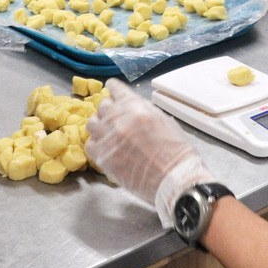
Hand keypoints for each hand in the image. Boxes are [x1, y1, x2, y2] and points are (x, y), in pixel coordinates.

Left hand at [86, 80, 214, 226]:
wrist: (175, 179)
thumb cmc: (177, 151)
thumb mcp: (164, 120)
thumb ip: (143, 109)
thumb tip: (131, 105)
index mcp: (136, 107)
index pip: (115, 88)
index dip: (114, 89)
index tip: (112, 90)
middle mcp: (119, 120)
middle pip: (103, 105)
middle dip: (109, 108)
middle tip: (115, 116)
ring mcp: (109, 139)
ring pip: (92, 123)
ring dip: (100, 124)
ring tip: (107, 131)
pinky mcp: (104, 158)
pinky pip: (90, 145)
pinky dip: (96, 143)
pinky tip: (105, 147)